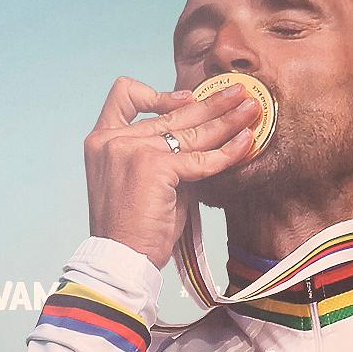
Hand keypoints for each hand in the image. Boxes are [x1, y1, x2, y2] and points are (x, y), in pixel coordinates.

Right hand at [84, 77, 258, 267]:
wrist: (121, 258)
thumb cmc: (132, 227)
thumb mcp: (140, 179)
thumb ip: (160, 154)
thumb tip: (202, 136)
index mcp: (101, 140)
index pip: (124, 95)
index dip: (158, 93)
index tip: (184, 100)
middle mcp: (112, 139)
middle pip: (172, 113)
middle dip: (211, 103)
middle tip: (238, 94)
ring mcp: (132, 149)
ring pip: (191, 132)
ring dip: (227, 119)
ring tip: (251, 109)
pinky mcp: (154, 166)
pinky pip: (202, 158)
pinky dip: (228, 152)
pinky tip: (247, 143)